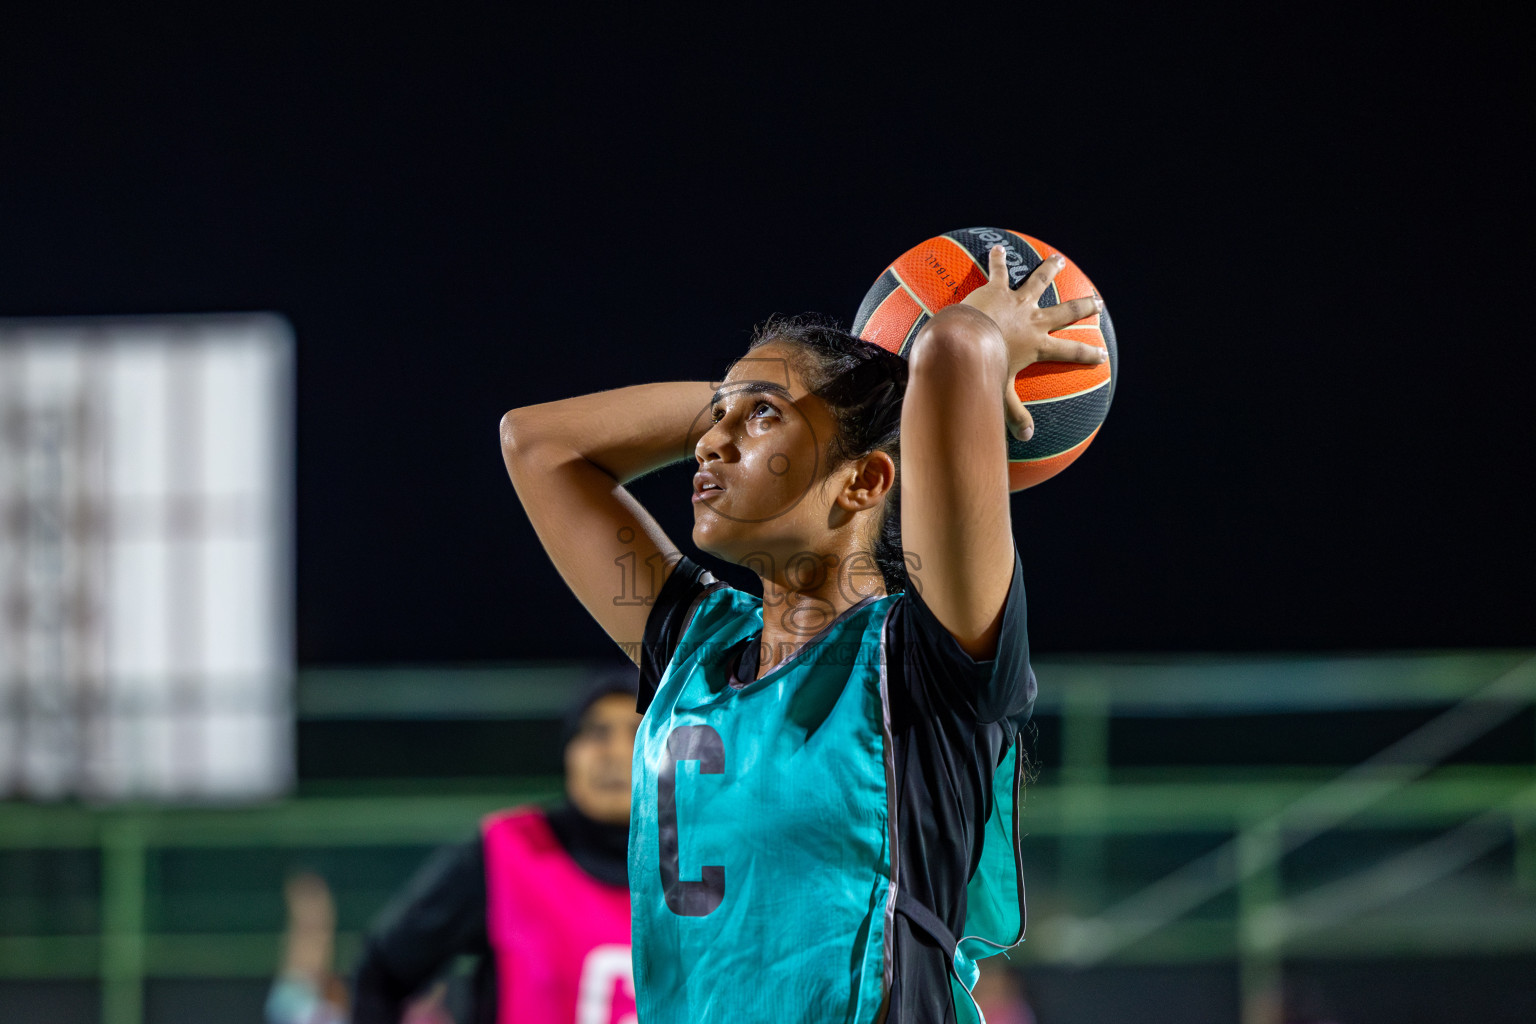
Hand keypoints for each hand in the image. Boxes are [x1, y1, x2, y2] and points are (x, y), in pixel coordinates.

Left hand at [961, 245, 1106, 440]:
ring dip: (1050, 270)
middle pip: (1065, 313)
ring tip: (1059, 260)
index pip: (1069, 353)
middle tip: (1097, 303)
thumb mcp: (1000, 394)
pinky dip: (997, 260)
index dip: (1087, 355)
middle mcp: (1033, 320)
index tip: (1101, 356)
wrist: (964, 338)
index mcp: (1037, 345)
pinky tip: (996, 248)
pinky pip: (999, 272)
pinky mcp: (997, 289)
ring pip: (1039, 282)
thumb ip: (1013, 415)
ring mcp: (1017, 302)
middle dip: (1083, 307)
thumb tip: (1026, 438)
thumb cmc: (982, 366)